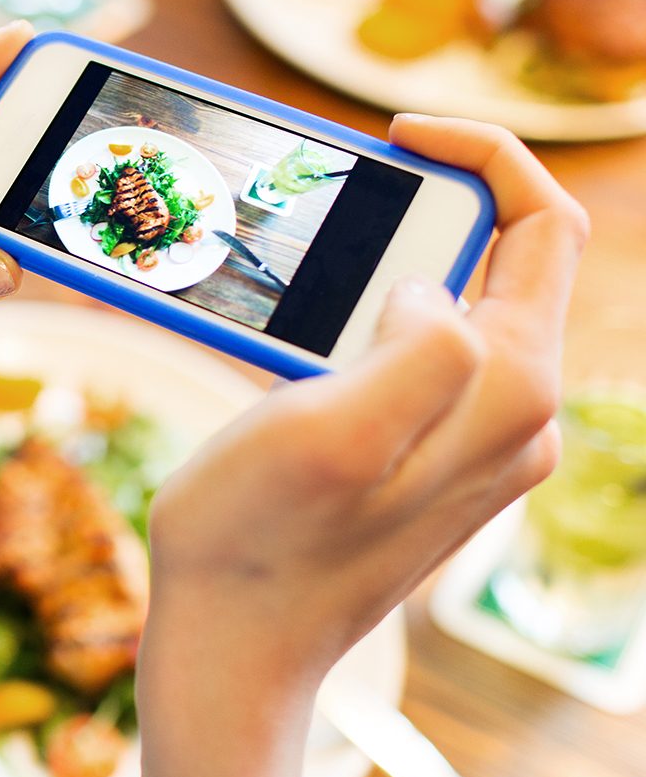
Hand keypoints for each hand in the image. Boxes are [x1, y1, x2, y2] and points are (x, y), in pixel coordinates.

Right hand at [135, 116, 587, 776]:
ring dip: (384, 263)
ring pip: (452, 305)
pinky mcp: (424, 455)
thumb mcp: (335, 430)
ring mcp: (470, 440)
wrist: (234, 642)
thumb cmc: (263, 541)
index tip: (394, 134)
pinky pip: (415, 355)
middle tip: (329, 202)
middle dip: (422, 208)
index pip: (543, 225)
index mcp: (507, 393)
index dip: (481, 154)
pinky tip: (301, 332)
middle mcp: (510, 415)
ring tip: (302, 270)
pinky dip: (364, 316)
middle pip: (498, 260)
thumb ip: (421, 344)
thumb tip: (432, 289)